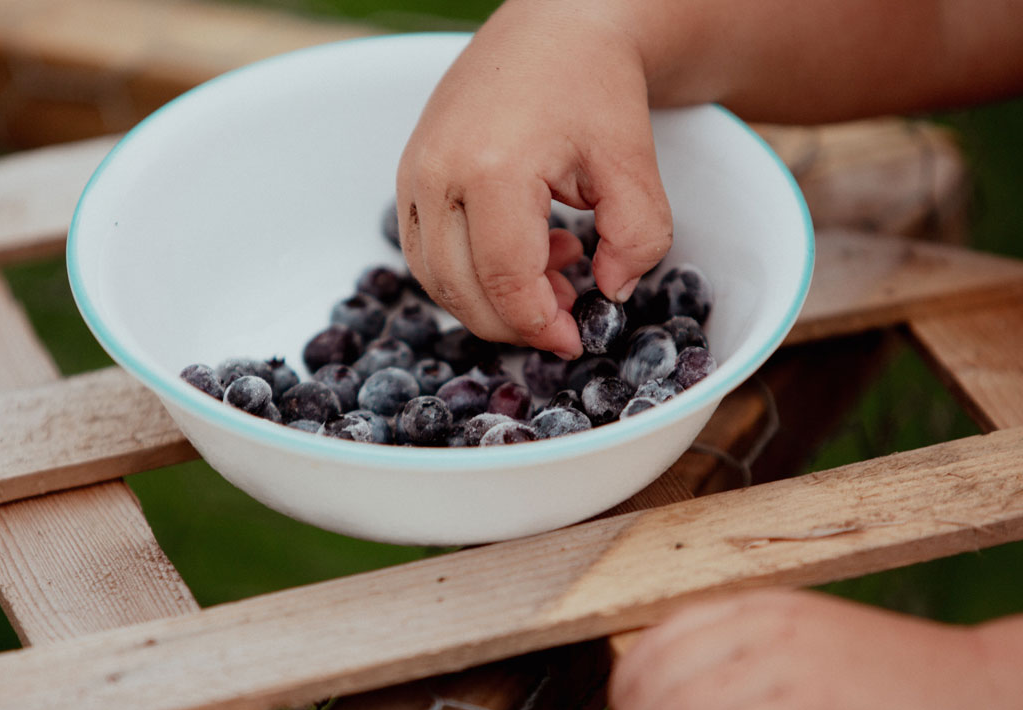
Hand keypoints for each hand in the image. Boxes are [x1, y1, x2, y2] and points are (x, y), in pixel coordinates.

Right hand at [396, 0, 672, 357]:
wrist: (554, 24)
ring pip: (436, 279)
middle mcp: (437, 173)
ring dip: (490, 301)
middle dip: (516, 323)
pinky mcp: (409, 173)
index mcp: (492, 168)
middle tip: (568, 317)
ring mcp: (414, 172)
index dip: (541, 326)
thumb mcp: (633, 163)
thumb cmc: (594, 84)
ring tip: (553, 276)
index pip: (506, 281)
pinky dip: (468, 273)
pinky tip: (523, 250)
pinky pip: (426, 252)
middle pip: (462, 290)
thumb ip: (638, 238)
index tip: (576, 340)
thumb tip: (612, 294)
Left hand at [610, 589, 992, 709]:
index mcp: (756, 606)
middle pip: (653, 684)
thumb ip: (742, 667)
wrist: (986, 697)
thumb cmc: (896, 691)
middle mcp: (763, 624)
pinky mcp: (815, 705)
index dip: (629, 699)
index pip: (651, 644)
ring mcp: (789, 661)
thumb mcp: (805, 654)